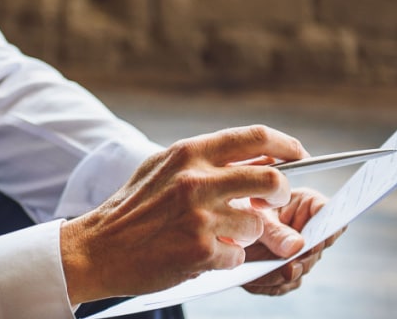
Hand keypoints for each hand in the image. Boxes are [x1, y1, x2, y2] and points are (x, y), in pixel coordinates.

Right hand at [59, 125, 307, 303]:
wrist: (97, 247)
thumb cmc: (132, 207)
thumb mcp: (163, 167)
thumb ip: (204, 160)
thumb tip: (255, 158)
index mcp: (190, 152)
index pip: (255, 137)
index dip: (285, 145)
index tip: (298, 155)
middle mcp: (197, 180)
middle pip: (272, 181)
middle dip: (282, 194)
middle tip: (275, 203)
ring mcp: (200, 217)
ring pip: (256, 225)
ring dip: (245, 234)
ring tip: (219, 235)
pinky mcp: (200, 251)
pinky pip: (237, 256)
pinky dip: (226, 258)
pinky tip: (201, 254)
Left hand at [240, 188, 344, 296]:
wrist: (224, 221)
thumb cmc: (241, 207)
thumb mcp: (254, 214)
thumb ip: (275, 230)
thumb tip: (297, 247)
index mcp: (307, 205)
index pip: (327, 213)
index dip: (328, 227)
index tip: (318, 241)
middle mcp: (307, 231)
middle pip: (316, 248)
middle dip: (302, 260)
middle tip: (289, 267)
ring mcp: (297, 253)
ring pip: (299, 270)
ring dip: (282, 275)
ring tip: (264, 274)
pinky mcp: (283, 271)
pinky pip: (281, 284)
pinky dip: (268, 284)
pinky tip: (252, 280)